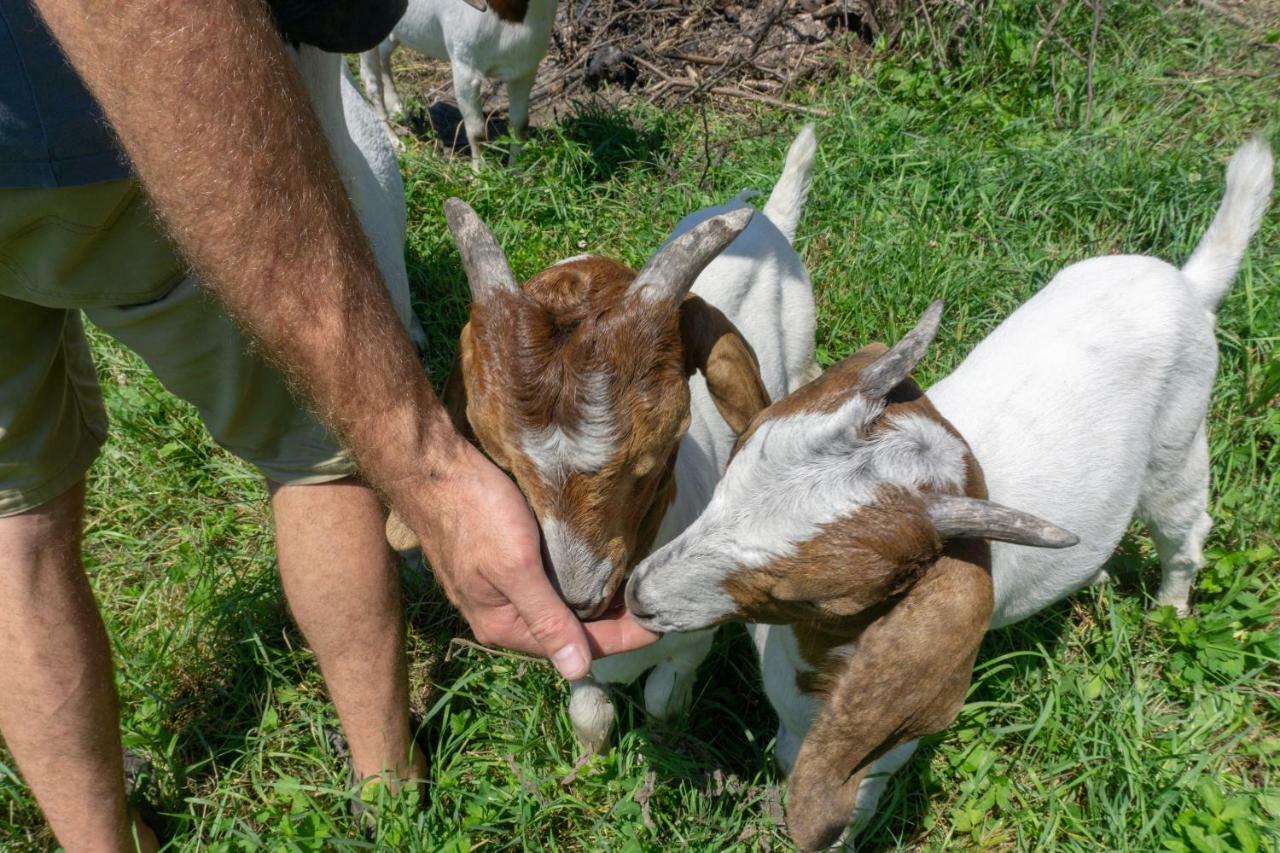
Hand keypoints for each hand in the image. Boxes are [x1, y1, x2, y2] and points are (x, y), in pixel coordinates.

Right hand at [401, 439, 658, 677]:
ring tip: (638, 589)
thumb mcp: (515, 567)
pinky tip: (603, 568)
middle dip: (614, 623)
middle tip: (656, 605)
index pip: (576, 646)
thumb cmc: (473, 512)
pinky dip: (582, 582)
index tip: (662, 625)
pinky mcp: (505, 563)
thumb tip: (578, 672)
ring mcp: (503, 589)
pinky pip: (552, 584)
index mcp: (503, 626)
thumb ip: (547, 618)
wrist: (433, 467)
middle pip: (571, 630)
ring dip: (600, 602)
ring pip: (563, 607)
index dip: (622, 638)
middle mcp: (504, 615)